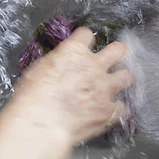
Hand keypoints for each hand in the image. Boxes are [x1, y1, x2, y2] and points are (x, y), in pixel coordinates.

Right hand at [3, 27, 132, 144]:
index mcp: (74, 51)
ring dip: (121, 79)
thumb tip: (61, 65)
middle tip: (113, 57)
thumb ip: (57, 63)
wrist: (42, 123)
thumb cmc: (32, 96)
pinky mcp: (110, 110)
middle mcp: (95, 65)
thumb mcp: (39, 69)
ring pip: (127, 76)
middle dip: (117, 52)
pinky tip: (109, 111)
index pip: (86, 34)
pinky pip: (122, 107)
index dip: (83, 40)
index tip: (82, 45)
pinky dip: (116, 108)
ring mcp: (105, 88)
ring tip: (115, 84)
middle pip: (118, 49)